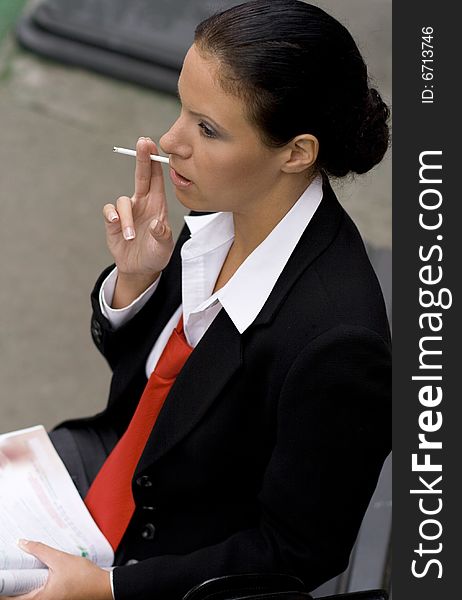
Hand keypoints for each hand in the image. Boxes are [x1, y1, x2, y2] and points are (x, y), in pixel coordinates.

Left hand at [0, 540, 112, 599]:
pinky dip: (36, 582)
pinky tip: (40, 571)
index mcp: (40, 599)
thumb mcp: (61, 559)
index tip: (3, 575)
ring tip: (28, 567)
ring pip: (29, 593)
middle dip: (16, 581)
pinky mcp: (55, 598)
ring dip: (27, 581)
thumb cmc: (86, 578)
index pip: (11, 598)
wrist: (104, 586)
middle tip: (15, 567)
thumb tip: (24, 544)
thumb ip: (40, 551)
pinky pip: (38, 592)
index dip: (5, 586)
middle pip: (19, 595)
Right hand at [103, 137, 173, 279]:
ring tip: (131, 237)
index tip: (153, 145)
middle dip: (142, 159)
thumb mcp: (164, 248)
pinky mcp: (113, 222)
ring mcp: (128, 212)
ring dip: (127, 219)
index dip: (155, 162)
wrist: (141, 269)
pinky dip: (113, 217)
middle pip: (141, 176)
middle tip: (143, 142)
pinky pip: (110, 211)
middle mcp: (142, 203)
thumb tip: (157, 223)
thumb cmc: (156, 254)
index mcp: (157, 205)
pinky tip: (117, 227)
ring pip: (123, 202)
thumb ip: (162, 235)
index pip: (157, 179)